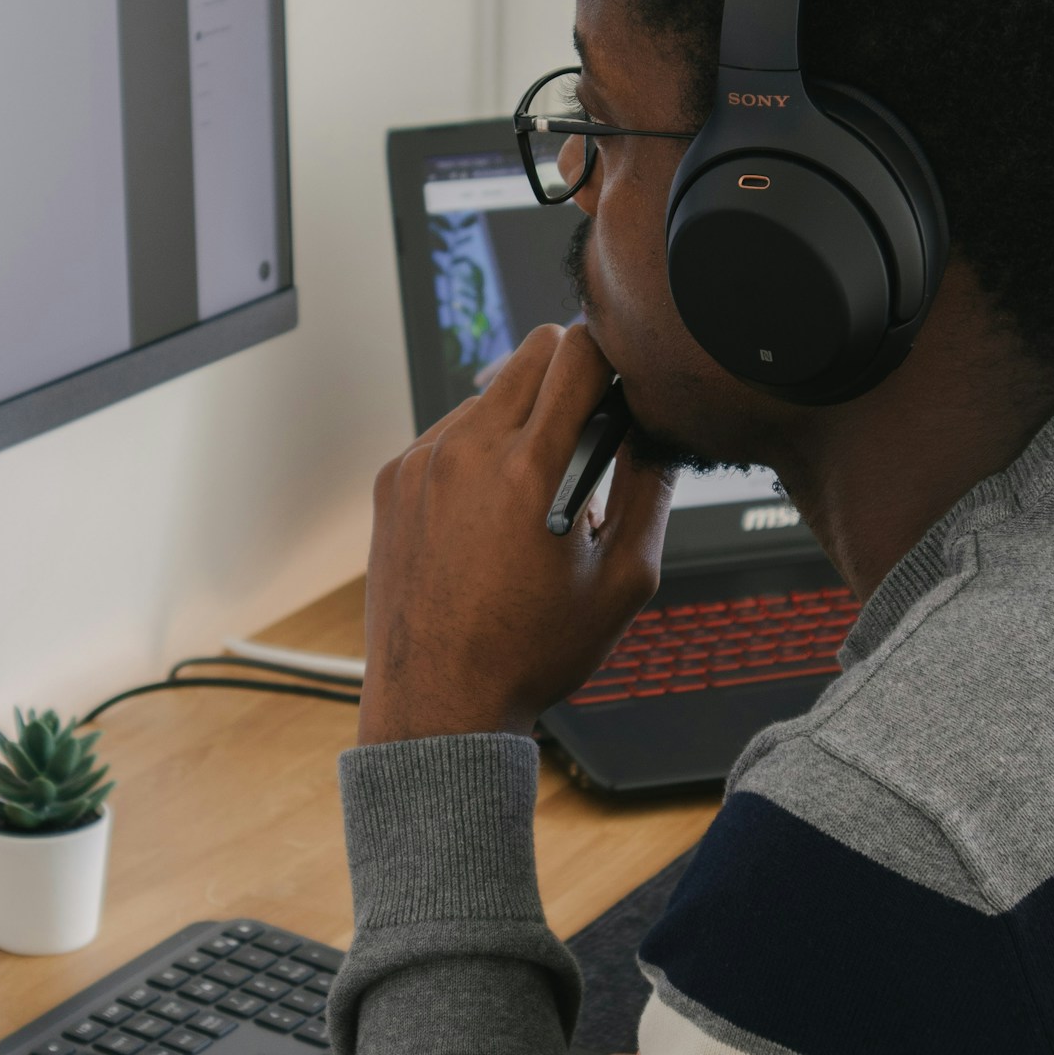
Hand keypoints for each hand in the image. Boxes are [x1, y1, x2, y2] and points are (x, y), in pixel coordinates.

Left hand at [357, 323, 671, 744]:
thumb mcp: (623, 582)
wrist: (439, 704)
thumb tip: (660, 433)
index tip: (624, 391)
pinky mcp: (393, 479)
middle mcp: (466, 451)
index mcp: (530, 469)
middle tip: (588, 439)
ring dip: (522, 418)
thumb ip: (651, 492)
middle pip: (534, 351)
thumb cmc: (529, 653)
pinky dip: (477, 452)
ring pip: (489, 391)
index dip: (614, 360)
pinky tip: (490, 512)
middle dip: (572, 377)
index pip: (578, 351)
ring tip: (535, 495)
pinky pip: (447, 433)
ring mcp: (421, 462)